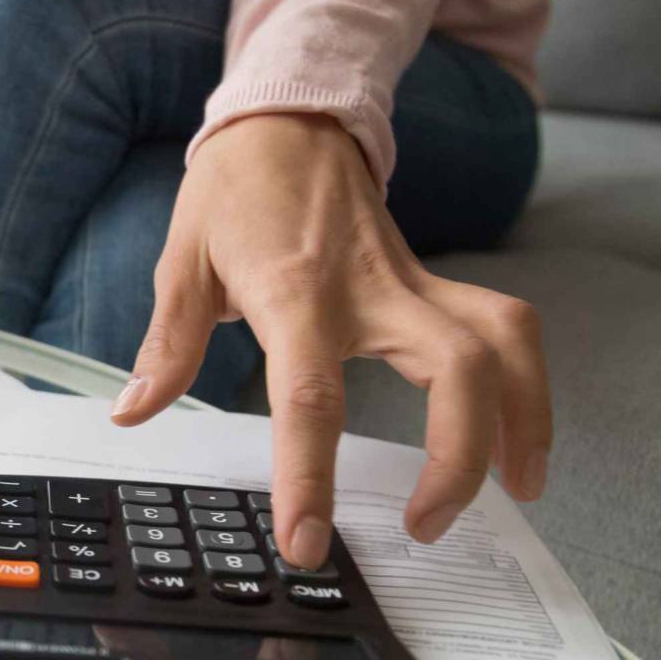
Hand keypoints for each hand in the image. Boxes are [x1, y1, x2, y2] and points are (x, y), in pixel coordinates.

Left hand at [113, 114, 550, 568]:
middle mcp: (371, 289)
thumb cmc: (234, 191)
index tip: (307, 541)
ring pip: (505, 344)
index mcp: (296, 292)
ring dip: (524, 420)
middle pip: (456, 372)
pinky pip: (505, 331)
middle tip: (426, 525)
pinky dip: (526, 385)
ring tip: (518, 492)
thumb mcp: (183, 261)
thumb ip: (167, 344)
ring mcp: (413, 283)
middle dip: (458, 460)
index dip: (311, 475)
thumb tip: (134, 411)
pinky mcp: (435, 284)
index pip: (312, 397)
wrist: (288, 118)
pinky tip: (517, 440)